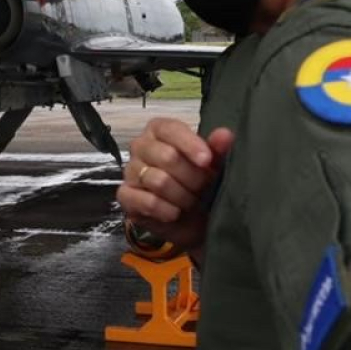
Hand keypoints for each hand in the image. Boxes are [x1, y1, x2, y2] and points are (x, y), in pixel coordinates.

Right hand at [115, 119, 233, 251]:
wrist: (193, 220)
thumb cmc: (201, 184)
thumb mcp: (215, 166)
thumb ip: (218, 149)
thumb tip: (225, 135)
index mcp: (160, 131)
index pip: (170, 129)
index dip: (190, 145)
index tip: (207, 161)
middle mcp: (141, 146)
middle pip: (166, 156)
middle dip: (192, 177)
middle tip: (202, 188)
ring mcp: (130, 171)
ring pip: (159, 181)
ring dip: (182, 196)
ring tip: (190, 202)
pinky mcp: (125, 196)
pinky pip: (146, 201)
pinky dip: (166, 210)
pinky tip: (175, 213)